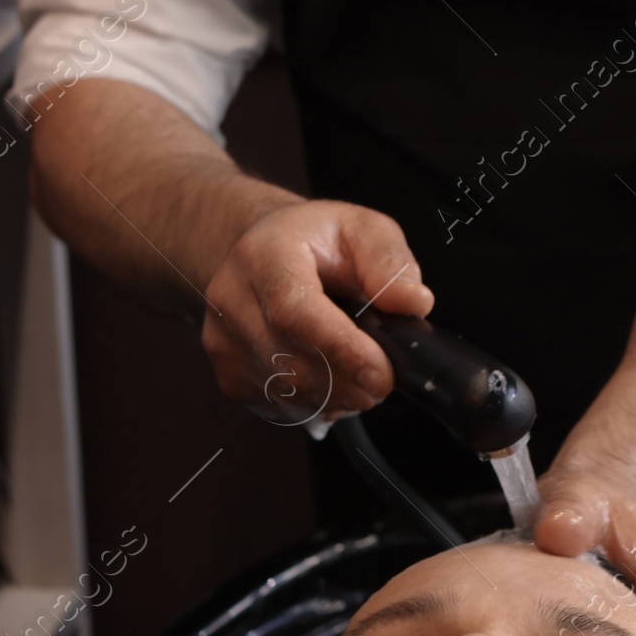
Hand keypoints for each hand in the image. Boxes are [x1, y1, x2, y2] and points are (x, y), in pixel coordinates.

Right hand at [201, 198, 431, 422]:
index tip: (381, 373)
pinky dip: (315, 404)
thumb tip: (413, 302)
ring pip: (285, 392)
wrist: (260, 251)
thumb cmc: (314, 241)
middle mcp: (231, 298)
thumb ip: (390, 262)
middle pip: (289, 362)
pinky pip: (276, 407)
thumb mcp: (363, 229)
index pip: (294, 311)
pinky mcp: (227, 372)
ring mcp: (222, 340)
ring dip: (334, 397)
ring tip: (358, 374)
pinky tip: (332, 381)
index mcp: (264, 255)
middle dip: (347, 382)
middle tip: (382, 380)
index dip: (340, 349)